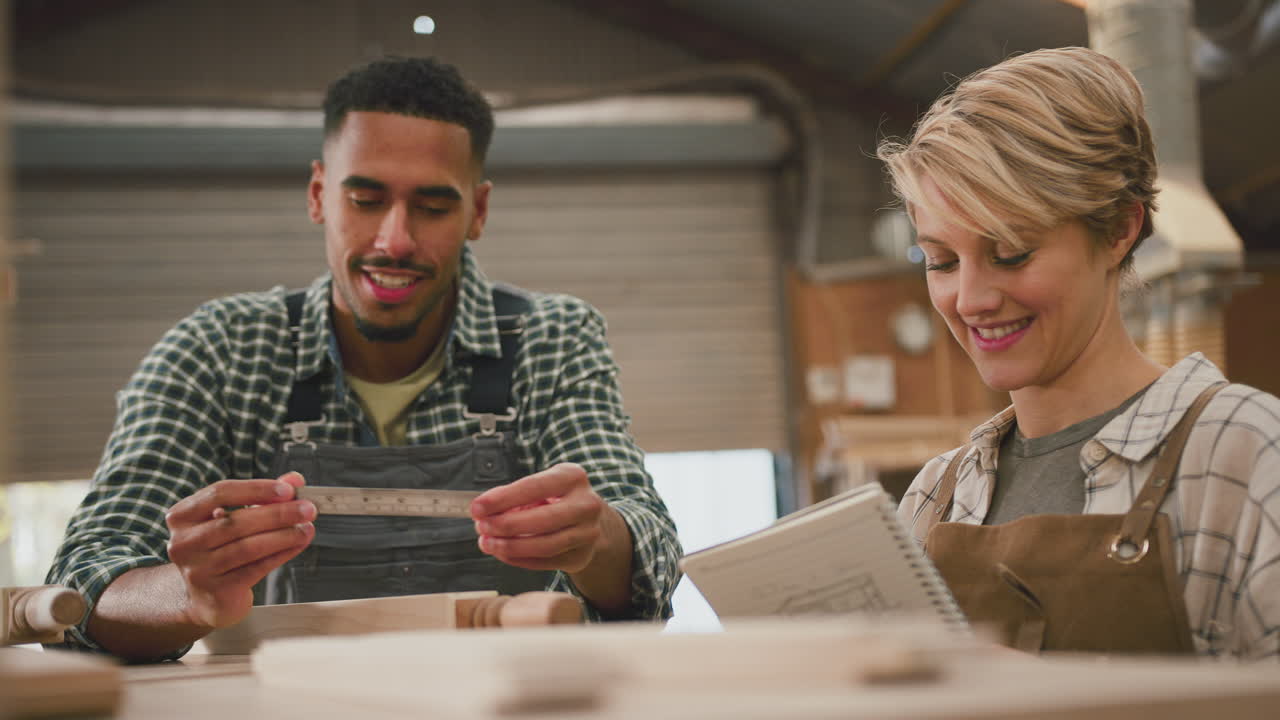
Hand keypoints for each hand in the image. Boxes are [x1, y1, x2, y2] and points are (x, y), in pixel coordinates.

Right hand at [163, 472, 315, 628]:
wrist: (204, 598)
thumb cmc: (220, 551)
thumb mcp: (234, 520)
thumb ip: (262, 498)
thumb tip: (294, 480)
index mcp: (182, 516)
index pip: (220, 493)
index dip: (256, 489)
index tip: (287, 490)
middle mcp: (184, 543)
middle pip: (236, 522)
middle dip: (277, 513)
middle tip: (307, 509)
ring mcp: (198, 569)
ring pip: (247, 547)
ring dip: (283, 535)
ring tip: (306, 528)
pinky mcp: (217, 591)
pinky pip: (256, 568)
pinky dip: (281, 554)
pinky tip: (298, 544)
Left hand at [470, 462, 609, 573]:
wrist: (590, 520)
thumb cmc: (556, 499)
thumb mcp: (541, 486)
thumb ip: (514, 497)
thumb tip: (483, 512)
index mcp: (573, 477)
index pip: (534, 487)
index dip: (503, 498)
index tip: (477, 507)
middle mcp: (586, 504)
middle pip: (542, 519)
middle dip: (505, 525)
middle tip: (481, 527)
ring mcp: (587, 533)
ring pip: (544, 545)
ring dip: (510, 547)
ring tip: (488, 543)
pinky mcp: (581, 556)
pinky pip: (545, 562)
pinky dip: (519, 559)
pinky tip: (502, 553)